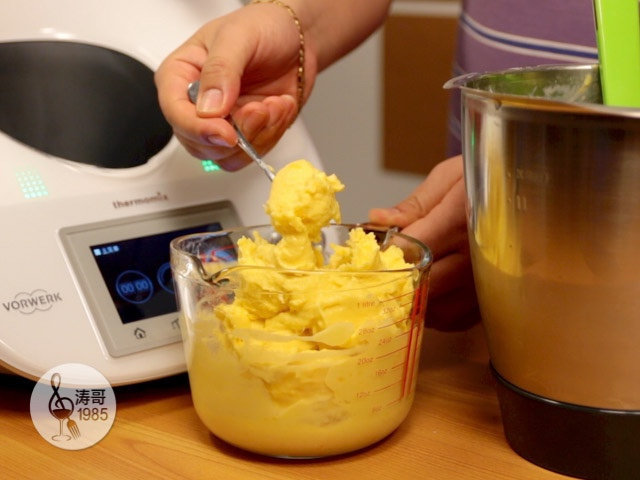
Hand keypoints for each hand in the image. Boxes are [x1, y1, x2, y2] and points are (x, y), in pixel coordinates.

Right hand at [154, 3, 310, 170]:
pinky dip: (272, 135)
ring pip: (226, 156)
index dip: (198, 129)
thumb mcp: (238, 37)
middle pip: (199, 144)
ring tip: (274, 103)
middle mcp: (196, 104)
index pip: (175, 113)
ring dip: (258, 134)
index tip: (226, 133)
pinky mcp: (246, 134)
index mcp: (180, 75)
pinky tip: (279, 107)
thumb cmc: (263, 26)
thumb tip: (209, 107)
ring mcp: (222, 122)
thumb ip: (221, 69)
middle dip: (236, 135)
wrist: (297, 38)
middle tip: (260, 109)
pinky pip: (252, 154)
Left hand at [369, 155, 479, 330]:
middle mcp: (476, 256)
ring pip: (437, 309)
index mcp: (460, 219)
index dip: (386, 254)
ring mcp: (488, 281)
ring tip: (407, 284)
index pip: (411, 248)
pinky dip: (438, 314)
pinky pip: (457, 320)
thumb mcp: (451, 176)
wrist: (534, 188)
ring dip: (415, 301)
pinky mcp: (496, 297)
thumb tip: (377, 220)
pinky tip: (432, 296)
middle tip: (382, 273)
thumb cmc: (487, 178)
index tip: (372, 253)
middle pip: (422, 285)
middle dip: (397, 282)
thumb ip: (414, 203)